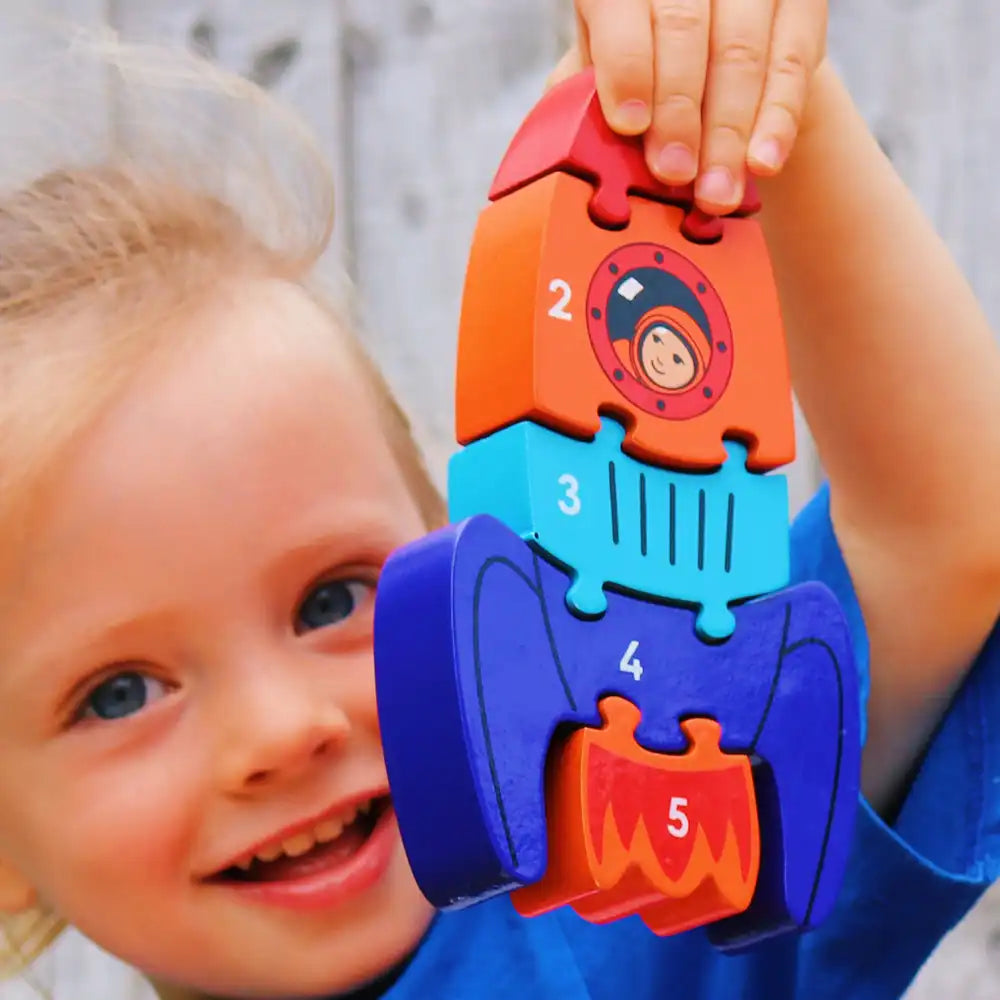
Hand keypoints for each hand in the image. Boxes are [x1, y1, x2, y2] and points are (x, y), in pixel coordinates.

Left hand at [548, 0, 827, 214]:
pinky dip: (779, 119)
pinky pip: (795, 61)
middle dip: (679, 112)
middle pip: (685, 30)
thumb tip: (558, 152)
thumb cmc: (641, 58)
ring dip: (729, 133)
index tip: (630, 126)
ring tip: (715, 194)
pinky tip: (764, 164)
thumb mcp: (602, 65)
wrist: (710, 40)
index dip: (627, 66)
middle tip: (675, 176)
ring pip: (741, 51)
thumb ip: (580, 96)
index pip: (624, 8)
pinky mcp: (800, 0)